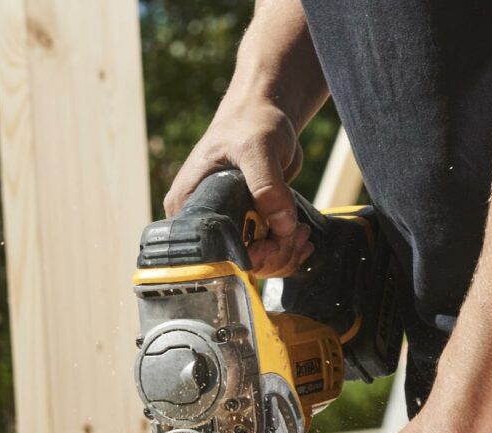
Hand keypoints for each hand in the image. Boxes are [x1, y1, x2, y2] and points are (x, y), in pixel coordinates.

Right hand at [162, 100, 313, 277]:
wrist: (264, 113)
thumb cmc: (250, 122)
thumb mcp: (257, 148)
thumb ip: (267, 185)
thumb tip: (282, 225)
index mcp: (190, 204)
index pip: (211, 251)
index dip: (246, 256)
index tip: (273, 242)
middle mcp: (204, 219)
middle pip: (237, 260)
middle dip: (273, 255)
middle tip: (296, 234)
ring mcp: (229, 223)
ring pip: (256, 260)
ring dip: (285, 253)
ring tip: (301, 231)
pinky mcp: (249, 224)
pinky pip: (268, 251)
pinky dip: (288, 248)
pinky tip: (301, 233)